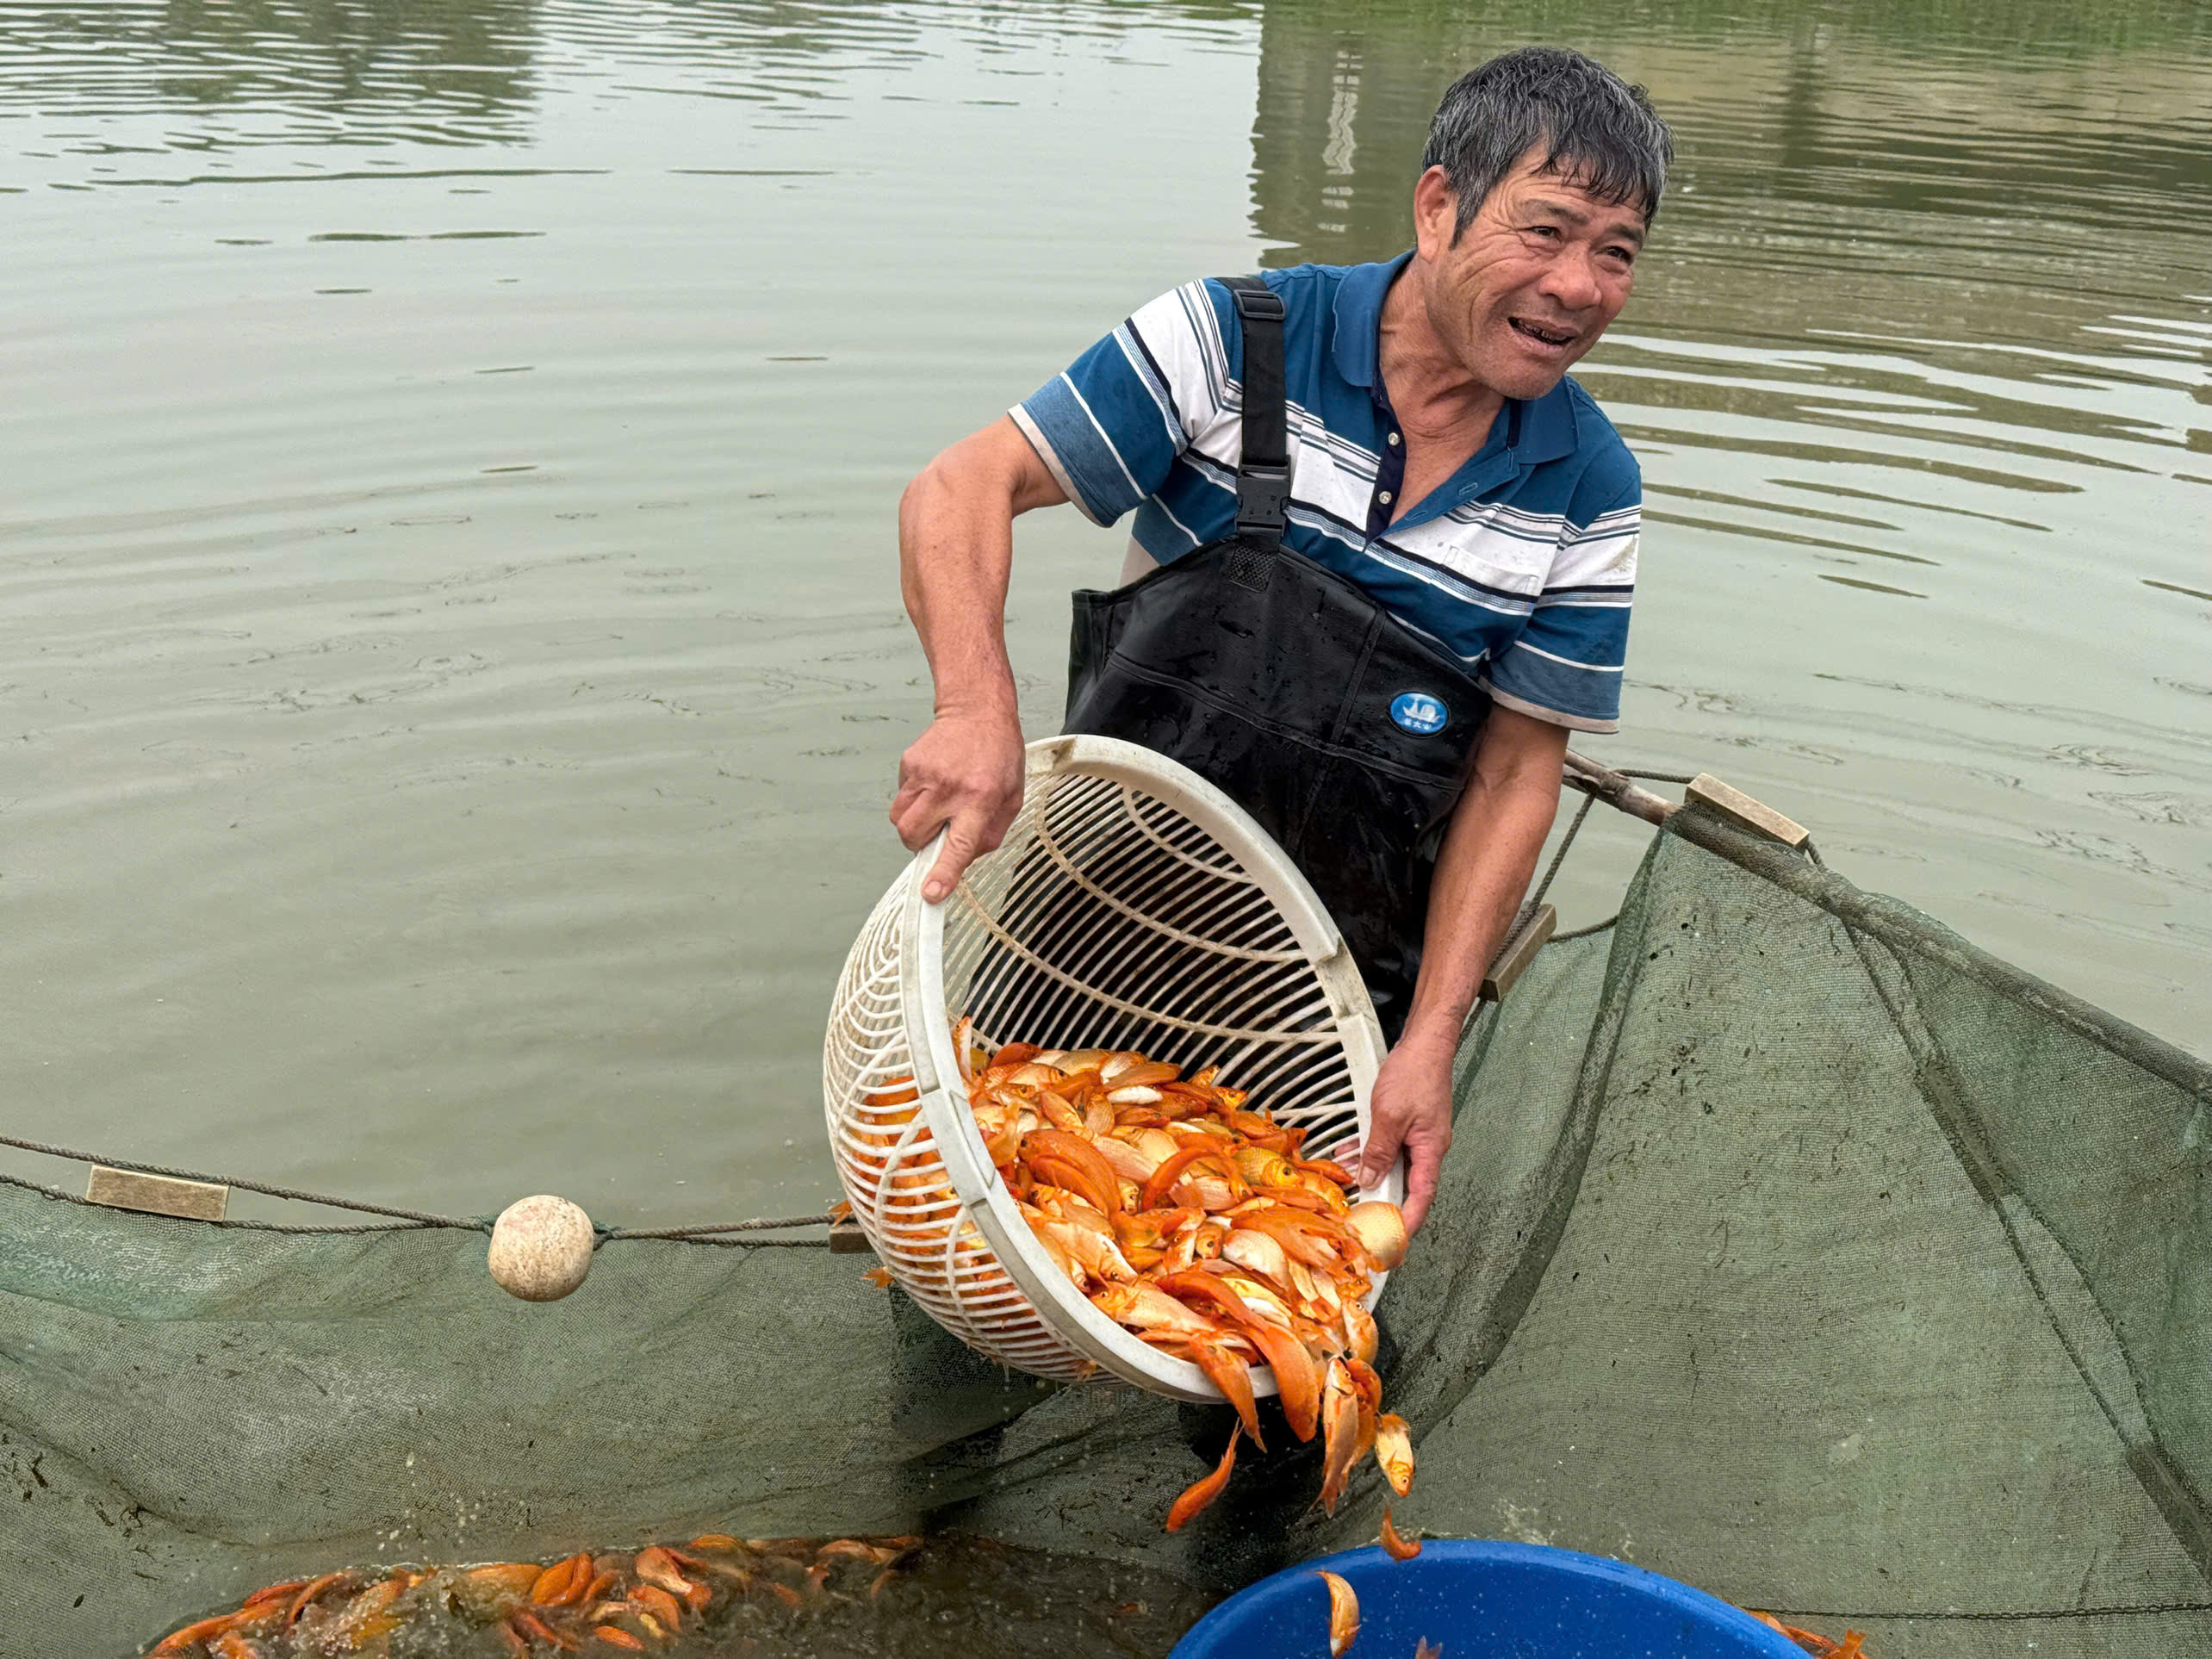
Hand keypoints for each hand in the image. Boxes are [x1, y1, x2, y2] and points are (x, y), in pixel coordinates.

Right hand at [889, 709, 1025, 902]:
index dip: (943, 872)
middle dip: (920, 846)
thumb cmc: (999, 755)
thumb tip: (962, 862)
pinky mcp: (909, 763)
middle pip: (913, 836)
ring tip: (937, 807)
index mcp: (981, 798)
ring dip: (915, 825)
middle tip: (938, 833)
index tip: (930, 893)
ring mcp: (924, 774)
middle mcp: (949, 788)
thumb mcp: (1012, 798)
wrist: (977, 710)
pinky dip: (915, 801)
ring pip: (900, 820)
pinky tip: (935, 784)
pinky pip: (901, 797)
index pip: (958, 844)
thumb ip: (990, 834)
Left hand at [1353, 1032, 1455, 1235]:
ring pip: (1393, 1164)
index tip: (1394, 1240)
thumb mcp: (1388, 1116)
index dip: (1409, 1221)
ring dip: (1370, 1173)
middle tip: (1362, 1216)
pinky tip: (1349, 1152)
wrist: (1424, 1044)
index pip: (1422, 1196)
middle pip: (1406, 1184)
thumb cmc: (1415, 1074)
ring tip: (1346, 1181)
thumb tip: (1368, 1179)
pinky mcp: (1408, 1124)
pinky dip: (1370, 1151)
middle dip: (1382, 1199)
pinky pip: (1389, 1146)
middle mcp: (1427, 1147)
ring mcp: (1418, 1136)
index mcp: (1430, 1150)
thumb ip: (1377, 1151)